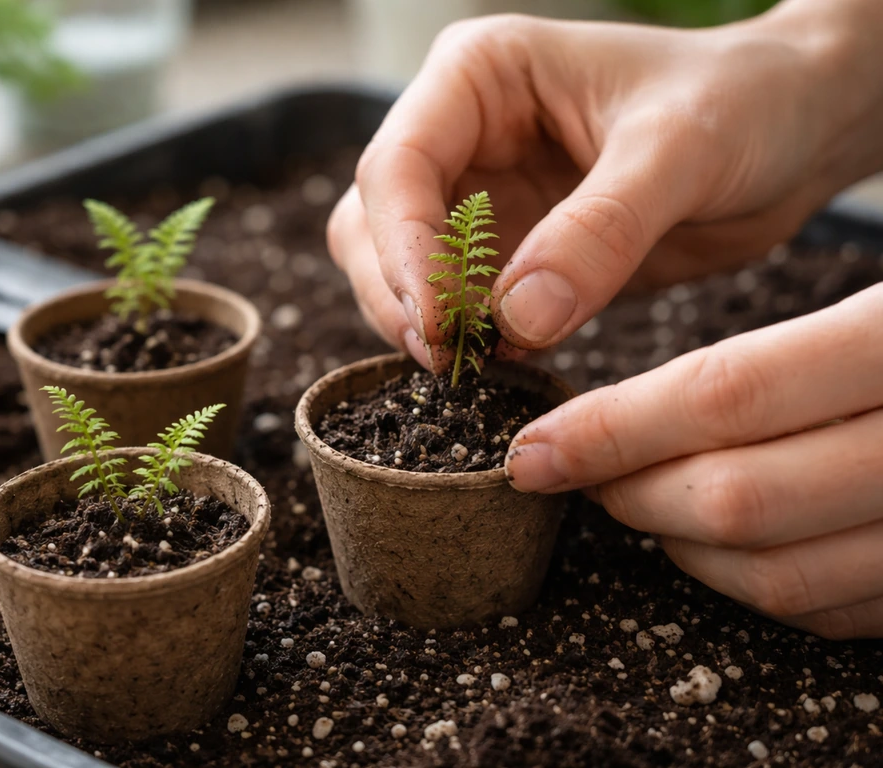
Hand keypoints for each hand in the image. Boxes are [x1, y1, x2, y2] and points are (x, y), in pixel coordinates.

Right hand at [328, 4, 882, 370]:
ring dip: (424, 324)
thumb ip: (600, 231)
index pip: (397, 166)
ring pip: (400, 272)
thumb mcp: (679, 149)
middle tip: (450, 357)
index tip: (440, 323)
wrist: (792, 135)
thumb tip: (520, 319)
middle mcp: (462, 136)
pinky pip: (460, 307)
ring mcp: (481, 199)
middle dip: (401, 294)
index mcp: (479, 78)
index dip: (403, 249)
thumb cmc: (743, 101)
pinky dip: (468, 340)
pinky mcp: (509, 256)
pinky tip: (504, 362)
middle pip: (373, 225)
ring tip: (476, 363)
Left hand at [506, 284, 882, 639]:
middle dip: (627, 489)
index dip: (614, 427)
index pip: (731, 395)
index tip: (533, 443)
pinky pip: (830, 608)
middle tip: (567, 466)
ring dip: (675, 543)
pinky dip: (749, 582)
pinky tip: (710, 541)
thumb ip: (768, 358)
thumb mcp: (876, 302)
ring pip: (774, 571)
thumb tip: (630, 408)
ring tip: (628, 496)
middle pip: (738, 497)